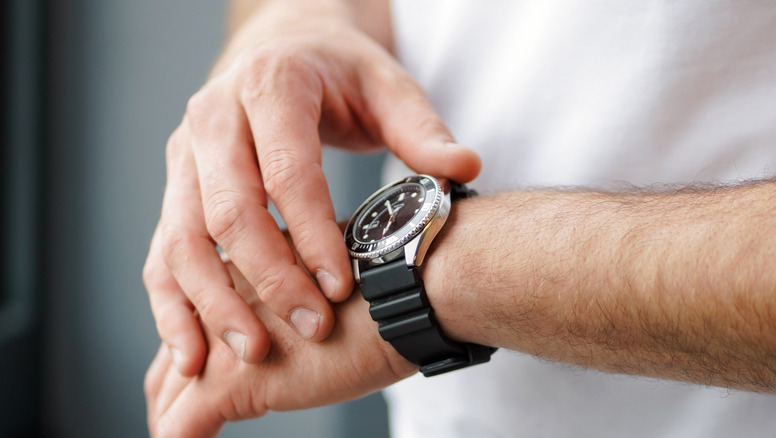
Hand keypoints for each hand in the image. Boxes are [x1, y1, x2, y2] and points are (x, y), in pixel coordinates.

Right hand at [142, 2, 480, 375]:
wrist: (283, 49)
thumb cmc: (339, 73)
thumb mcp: (388, 86)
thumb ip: (421, 130)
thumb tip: (464, 168)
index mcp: (270, 85)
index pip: (286, 172)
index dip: (312, 235)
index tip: (341, 289)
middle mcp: (213, 117)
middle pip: (228, 211)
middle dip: (269, 279)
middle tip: (310, 329)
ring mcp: (185, 155)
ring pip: (182, 238)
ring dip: (213, 302)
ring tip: (251, 352)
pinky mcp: (176, 187)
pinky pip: (162, 251)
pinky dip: (172, 304)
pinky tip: (193, 349)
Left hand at [144, 261, 416, 437]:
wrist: (399, 293)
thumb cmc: (382, 287)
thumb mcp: (328, 280)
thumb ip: (303, 298)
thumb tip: (318, 321)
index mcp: (243, 275)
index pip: (199, 318)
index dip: (192, 350)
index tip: (196, 370)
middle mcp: (222, 304)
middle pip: (175, 355)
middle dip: (172, 387)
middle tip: (173, 414)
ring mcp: (221, 343)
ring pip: (170, 391)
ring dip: (170, 419)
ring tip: (174, 435)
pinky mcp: (231, 381)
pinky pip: (182, 426)